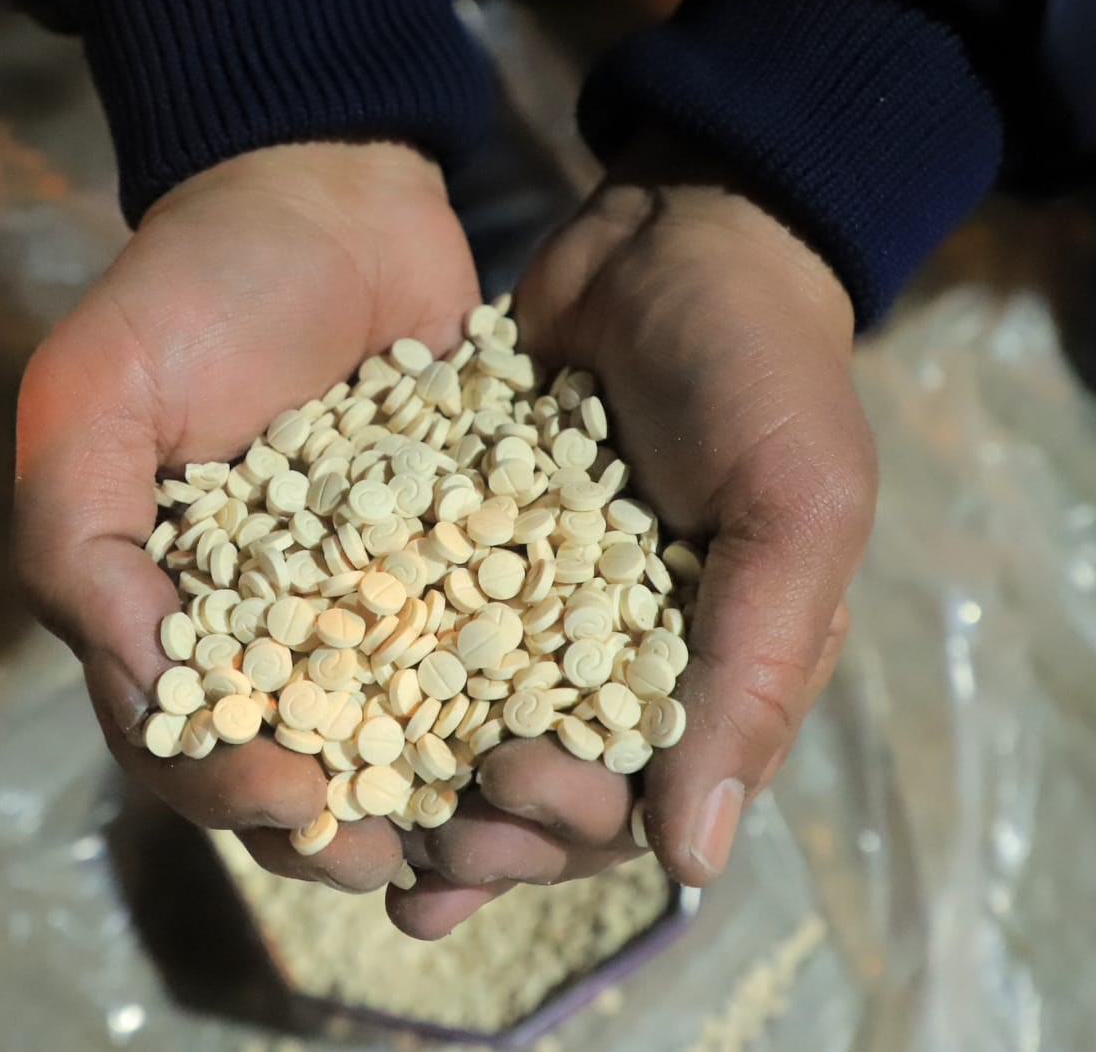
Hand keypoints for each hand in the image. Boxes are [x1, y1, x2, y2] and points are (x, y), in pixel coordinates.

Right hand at [16, 142, 478, 893]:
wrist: (328, 190)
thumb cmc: (193, 289)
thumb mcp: (93, 396)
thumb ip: (74, 539)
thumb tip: (144, 686)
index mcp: (165, 606)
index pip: (186, 737)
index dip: (234, 786)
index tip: (299, 798)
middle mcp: (269, 618)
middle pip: (297, 756)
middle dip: (345, 821)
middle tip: (407, 856)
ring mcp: (369, 590)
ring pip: (398, 723)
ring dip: (434, 784)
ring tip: (486, 819)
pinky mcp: (457, 548)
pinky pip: (482, 637)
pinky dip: (510, 691)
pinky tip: (559, 726)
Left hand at [386, 149, 875, 937]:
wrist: (676, 231)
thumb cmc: (764, 372)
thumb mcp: (792, 515)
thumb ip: (753, 676)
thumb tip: (690, 864)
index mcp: (714, 667)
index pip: (639, 796)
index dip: (566, 826)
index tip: (504, 798)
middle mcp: (619, 653)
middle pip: (542, 785)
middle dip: (482, 826)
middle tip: (417, 833)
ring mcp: (534, 600)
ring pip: (467, 726)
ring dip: (416, 785)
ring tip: (341, 824)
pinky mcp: (465, 542)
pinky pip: (414, 629)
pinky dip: (370, 680)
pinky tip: (302, 718)